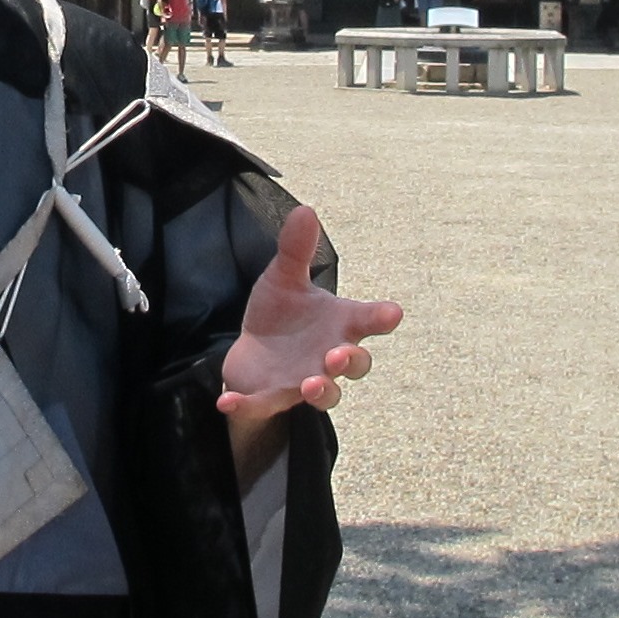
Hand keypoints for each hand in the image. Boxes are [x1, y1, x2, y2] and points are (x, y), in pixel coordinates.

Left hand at [218, 205, 401, 422]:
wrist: (255, 352)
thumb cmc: (282, 314)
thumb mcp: (285, 278)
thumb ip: (296, 250)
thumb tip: (305, 210)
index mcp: (338, 324)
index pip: (368, 320)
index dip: (381, 317)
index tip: (393, 312)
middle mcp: (328, 356)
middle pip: (355, 365)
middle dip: (351, 361)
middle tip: (339, 354)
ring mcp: (303, 380)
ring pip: (324, 394)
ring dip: (321, 391)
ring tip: (312, 383)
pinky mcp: (272, 397)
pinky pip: (262, 406)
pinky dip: (246, 407)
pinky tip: (226, 401)